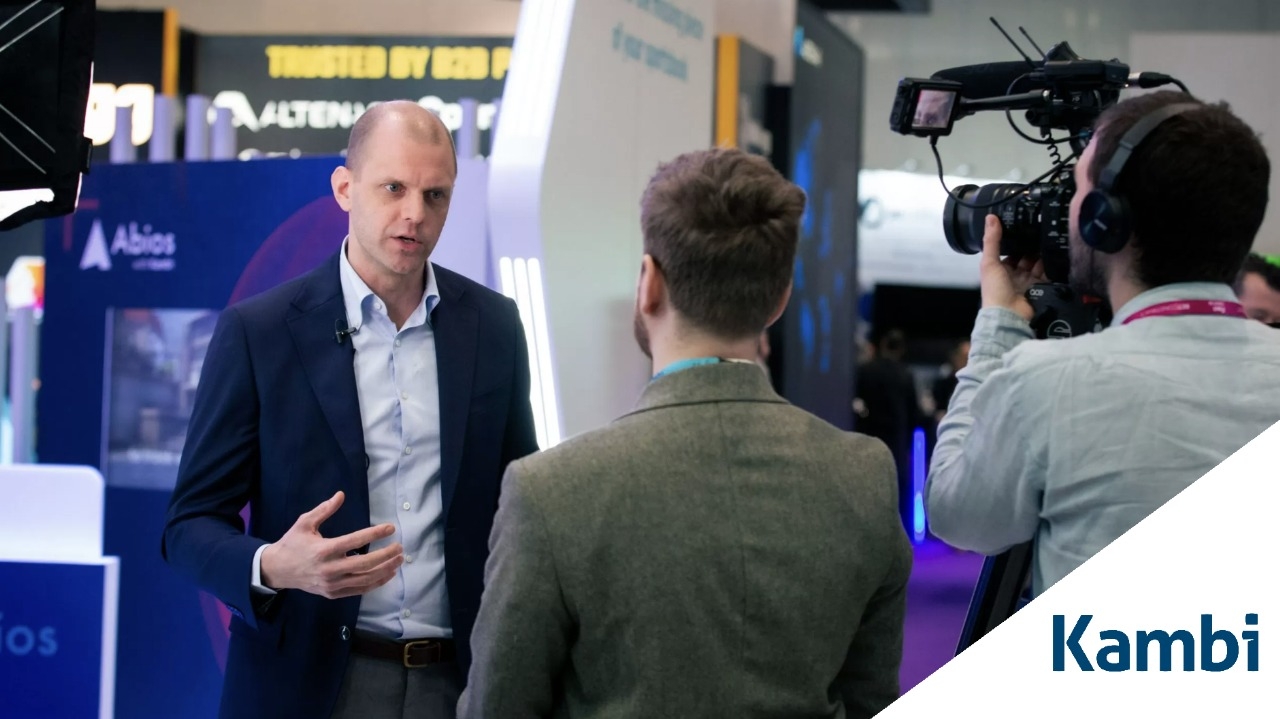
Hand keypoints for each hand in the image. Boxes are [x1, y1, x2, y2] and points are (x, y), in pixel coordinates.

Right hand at [260, 491, 402, 598]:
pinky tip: (387, 574)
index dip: (374, 534)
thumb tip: (341, 494)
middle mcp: (329, 569)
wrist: (277, 570)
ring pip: (365, 579)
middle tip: (399, 547)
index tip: (390, 528)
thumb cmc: (293, 543)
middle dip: (386, 555)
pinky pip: (359, 590)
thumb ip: (324, 509)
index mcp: (323, 550)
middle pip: (365, 564)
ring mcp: (332, 583)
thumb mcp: (304, 523)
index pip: (354, 541)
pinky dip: (375, 583)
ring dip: (385, 570)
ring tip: (399, 560)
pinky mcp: (333, 593)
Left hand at [980, 214, 1047, 321]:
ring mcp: (1028, 283)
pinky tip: (1056, 255)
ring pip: (1038, 264)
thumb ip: (991, 241)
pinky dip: (1052, 266)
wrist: (1009, 316)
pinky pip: (1048, 275)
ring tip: (1050, 241)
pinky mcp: (1041, 289)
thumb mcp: (989, 262)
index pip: (1012, 252)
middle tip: (1042, 233)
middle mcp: (1014, 276)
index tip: (1027, 228)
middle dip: (1033, 247)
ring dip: (1043, 255)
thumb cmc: (994, 291)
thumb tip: (990, 218)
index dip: (1018, 242)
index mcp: (1000, 269)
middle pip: (1027, 257)